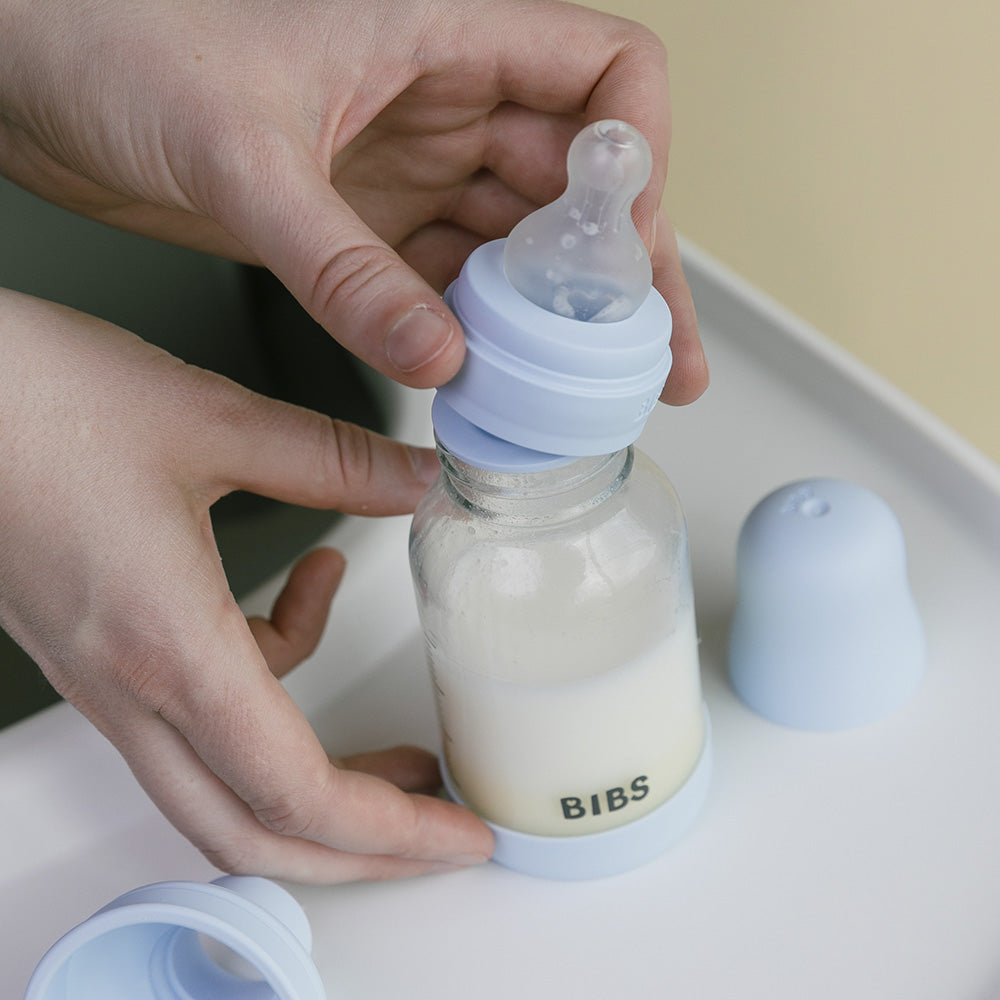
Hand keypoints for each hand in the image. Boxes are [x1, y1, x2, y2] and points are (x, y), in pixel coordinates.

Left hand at [0, 0, 706, 402]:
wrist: (30, 80)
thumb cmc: (111, 41)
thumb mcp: (243, 156)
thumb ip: (343, 266)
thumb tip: (437, 353)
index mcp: (435, 32)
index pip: (599, 70)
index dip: (638, 151)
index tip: (633, 237)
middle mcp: (437, 100)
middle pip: (573, 183)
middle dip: (620, 273)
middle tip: (654, 357)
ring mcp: (403, 166)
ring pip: (514, 243)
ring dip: (551, 318)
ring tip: (588, 390)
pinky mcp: (360, 223)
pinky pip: (443, 281)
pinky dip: (471, 330)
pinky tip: (491, 377)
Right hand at [0, 288, 492, 880]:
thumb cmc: (32, 401)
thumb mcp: (210, 420)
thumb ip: (333, 458)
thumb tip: (419, 478)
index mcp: (166, 647)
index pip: (294, 792)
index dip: (392, 832)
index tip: (463, 834)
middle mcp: (130, 686)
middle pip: (253, 830)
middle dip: (360, 849)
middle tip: (438, 829)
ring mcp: (110, 676)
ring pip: (224, 779)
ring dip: (319, 776)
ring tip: (398, 750)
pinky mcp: (104, 647)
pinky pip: (198, 704)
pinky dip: (273, 670)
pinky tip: (309, 593)